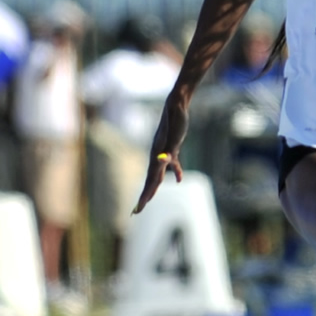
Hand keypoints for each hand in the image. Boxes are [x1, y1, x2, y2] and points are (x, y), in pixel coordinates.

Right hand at [133, 94, 189, 213]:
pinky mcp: (172, 147)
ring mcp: (163, 151)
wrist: (176, 104)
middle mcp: (157, 155)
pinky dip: (175, 173)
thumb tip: (164, 161)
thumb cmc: (176, 119)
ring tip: (148, 199)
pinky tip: (179, 180)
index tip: (138, 209)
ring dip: (154, 187)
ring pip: (158, 174)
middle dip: (144, 196)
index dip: (145, 195)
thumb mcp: (174, 136)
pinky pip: (172, 164)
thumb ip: (170, 150)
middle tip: (136, 211)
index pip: (150, 180)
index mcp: (157, 155)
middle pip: (150, 180)